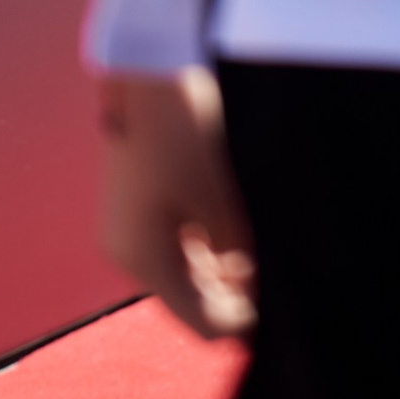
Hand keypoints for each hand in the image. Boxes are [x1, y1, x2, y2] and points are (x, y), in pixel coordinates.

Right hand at [98, 71, 255, 340]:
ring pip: (180, 271)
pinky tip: (235, 243)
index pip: (197, 320)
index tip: (273, 315)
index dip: (237, 322)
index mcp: (144, 259)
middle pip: (187, 298)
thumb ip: (235, 251)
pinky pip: (171, 245)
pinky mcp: (132, 209)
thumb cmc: (186, 134)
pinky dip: (202, 250)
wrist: (149, 75)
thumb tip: (248, 286)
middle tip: (272, 287)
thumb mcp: (220, 197)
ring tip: (259, 262)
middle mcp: (127, 254)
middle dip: (229, 298)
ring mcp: (127, 231)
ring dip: (218, 274)